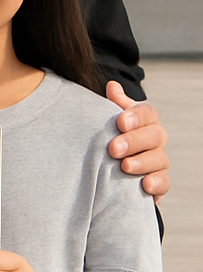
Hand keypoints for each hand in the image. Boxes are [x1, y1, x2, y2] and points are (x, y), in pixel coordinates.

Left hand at [105, 80, 169, 202]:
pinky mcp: (159, 181)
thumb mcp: (108, 117)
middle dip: (134, 141)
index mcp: (144, 119)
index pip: (148, 113)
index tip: (120, 123)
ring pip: (160, 159)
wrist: (110, 162)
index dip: (136, 117)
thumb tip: (112, 86)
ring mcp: (159, 159)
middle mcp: (155, 138)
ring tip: (124, 167)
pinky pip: (164, 182)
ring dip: (142, 162)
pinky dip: (156, 184)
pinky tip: (144, 185)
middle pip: (155, 136)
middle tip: (113, 149)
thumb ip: (113, 103)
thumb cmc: (110, 133)